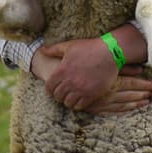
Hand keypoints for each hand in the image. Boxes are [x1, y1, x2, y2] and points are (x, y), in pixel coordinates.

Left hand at [37, 38, 151, 113]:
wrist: (109, 52)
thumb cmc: (89, 48)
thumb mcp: (69, 46)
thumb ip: (53, 49)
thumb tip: (42, 50)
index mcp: (62, 70)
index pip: (49, 87)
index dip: (50, 89)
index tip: (53, 89)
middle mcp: (70, 82)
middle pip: (57, 96)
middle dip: (58, 95)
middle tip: (62, 93)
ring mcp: (81, 89)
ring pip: (68, 103)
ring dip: (68, 101)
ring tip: (71, 97)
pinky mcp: (92, 94)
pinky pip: (80, 106)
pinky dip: (78, 104)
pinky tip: (80, 100)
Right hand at [83, 65, 151, 114]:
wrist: (58, 73)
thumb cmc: (78, 62)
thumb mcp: (103, 62)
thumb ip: (119, 65)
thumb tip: (139, 67)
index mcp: (108, 80)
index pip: (130, 84)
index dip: (142, 86)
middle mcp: (106, 93)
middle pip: (128, 95)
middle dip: (141, 95)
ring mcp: (99, 101)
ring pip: (121, 105)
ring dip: (134, 104)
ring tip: (145, 103)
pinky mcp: (92, 106)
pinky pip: (110, 111)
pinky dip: (121, 111)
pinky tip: (129, 110)